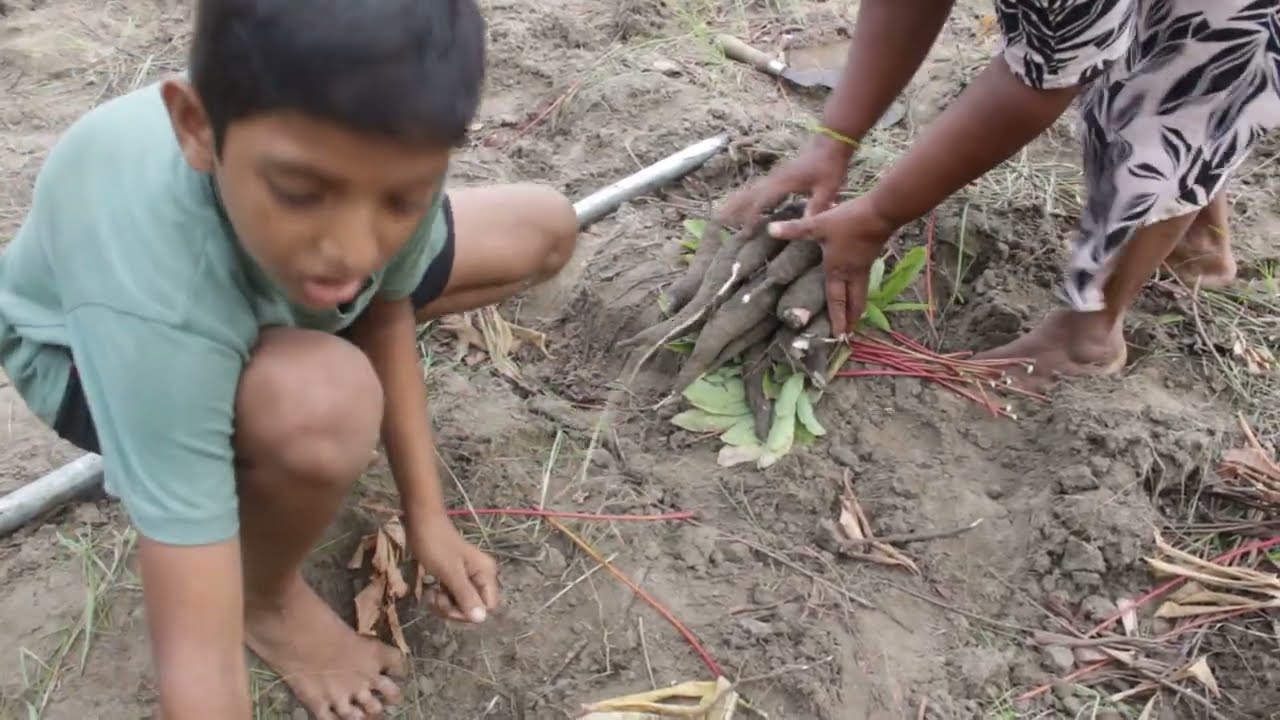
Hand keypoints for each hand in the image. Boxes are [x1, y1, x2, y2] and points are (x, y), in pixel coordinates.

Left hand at [407, 515, 499, 622]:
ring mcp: (468, 578)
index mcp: (486, 573)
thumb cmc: (435, 544)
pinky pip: (453, 597)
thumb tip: (481, 620)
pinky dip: (441, 598)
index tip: (448, 603)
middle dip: (453, 609)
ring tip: (431, 593)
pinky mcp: (456, 578)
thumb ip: (465, 596)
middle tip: (436, 597)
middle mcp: (482, 577)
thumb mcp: (450, 572)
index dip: (467, 612)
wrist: (421, 521)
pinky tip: (431, 590)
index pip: (487, 607)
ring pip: (461, 604)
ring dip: (444, 604)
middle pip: (474, 608)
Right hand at [717, 134, 855, 228]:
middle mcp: (774, 179)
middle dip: (733, 208)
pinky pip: (757, 189)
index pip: (761, 202)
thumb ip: (817, 206)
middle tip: (716, 220)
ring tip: (722, 214)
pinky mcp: (778, 176)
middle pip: (748, 194)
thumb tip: (806, 225)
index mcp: (784, 182)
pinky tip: (744, 205)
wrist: (830, 142)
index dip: (751, 218)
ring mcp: (775, 176)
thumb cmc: (830, 165)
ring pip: (750, 190)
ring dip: (736, 202)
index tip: (745, 233)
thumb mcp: (828, 188)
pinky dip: (747, 198)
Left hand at [767, 197, 897, 335]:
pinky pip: (864, 282)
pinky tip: (857, 288)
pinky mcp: (870, 258)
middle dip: (851, 319)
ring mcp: (863, 267)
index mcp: (836, 270)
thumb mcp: (818, 224)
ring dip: (857, 307)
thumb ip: (794, 229)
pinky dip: (860, 292)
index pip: (836, 301)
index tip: (839, 335)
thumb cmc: (848, 221)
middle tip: (849, 333)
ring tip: (855, 317)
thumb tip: (770, 229)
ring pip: (861, 294)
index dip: (837, 319)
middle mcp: (851, 273)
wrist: (880, 212)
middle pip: (854, 303)